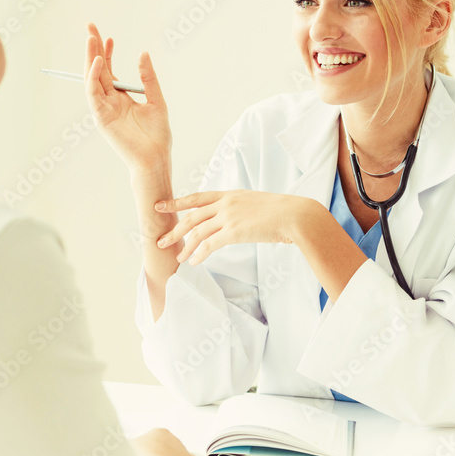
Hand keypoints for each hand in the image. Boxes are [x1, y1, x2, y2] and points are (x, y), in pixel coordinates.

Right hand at [84, 23, 171, 171]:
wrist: (154, 157)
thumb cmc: (157, 135)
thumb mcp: (156, 100)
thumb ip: (148, 78)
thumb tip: (143, 54)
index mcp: (121, 97)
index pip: (110, 71)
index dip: (107, 52)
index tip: (108, 36)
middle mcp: (110, 101)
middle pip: (98, 70)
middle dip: (94, 48)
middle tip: (90, 27)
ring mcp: (103, 109)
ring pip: (92, 78)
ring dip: (91, 58)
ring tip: (92, 38)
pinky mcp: (101, 117)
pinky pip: (93, 93)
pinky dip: (93, 77)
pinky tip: (99, 62)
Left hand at [154, 190, 308, 264]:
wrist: (295, 215)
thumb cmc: (281, 211)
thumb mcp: (255, 203)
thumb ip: (240, 208)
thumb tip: (233, 218)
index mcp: (230, 194)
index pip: (197, 197)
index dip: (177, 202)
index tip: (161, 205)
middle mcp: (226, 203)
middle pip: (192, 216)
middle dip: (173, 229)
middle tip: (160, 240)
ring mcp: (229, 217)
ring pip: (197, 232)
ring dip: (184, 245)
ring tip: (177, 256)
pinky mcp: (234, 232)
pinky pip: (209, 245)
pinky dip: (199, 254)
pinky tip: (194, 261)